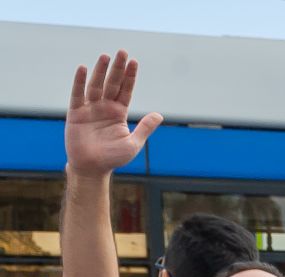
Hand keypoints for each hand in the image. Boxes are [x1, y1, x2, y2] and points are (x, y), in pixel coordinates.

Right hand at [66, 52, 161, 179]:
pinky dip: (80, 82)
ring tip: (106, 56)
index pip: (125, 90)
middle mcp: (104, 107)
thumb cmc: (113, 158)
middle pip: (112, 83)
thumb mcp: (134, 143)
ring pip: (96, 86)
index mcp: (118, 113)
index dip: (129, 76)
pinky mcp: (76, 113)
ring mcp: (90, 109)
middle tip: (122, 52)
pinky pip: (78, 95)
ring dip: (101, 71)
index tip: (134, 62)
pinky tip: (83, 69)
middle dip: (117, 68)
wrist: (92, 168)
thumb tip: (159, 115)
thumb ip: (145, 128)